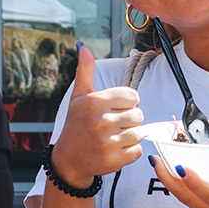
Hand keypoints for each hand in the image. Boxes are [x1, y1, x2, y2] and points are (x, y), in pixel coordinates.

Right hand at [49, 44, 143, 190]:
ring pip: (139, 133)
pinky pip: (138, 150)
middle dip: (129, 121)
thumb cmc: (76, 125)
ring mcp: (108, 142)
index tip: (114, 110)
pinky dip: (130, 152)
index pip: (133, 97)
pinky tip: (114, 150)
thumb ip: (85, 71)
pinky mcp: (115, 160)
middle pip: (138, 115)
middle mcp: (101, 121)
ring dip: (129, 136)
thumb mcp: (79, 97)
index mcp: (95, 102)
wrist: (69, 159)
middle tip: (112, 126)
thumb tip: (83, 47)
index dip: (126, 103)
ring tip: (113, 138)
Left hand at [151, 141, 208, 207]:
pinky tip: (186, 179)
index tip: (178, 166)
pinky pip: (197, 207)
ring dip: (177, 185)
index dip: (193, 182)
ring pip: (190, 202)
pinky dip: (190, 193)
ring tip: (165, 164)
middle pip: (186, 198)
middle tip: (155, 160)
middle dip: (167, 178)